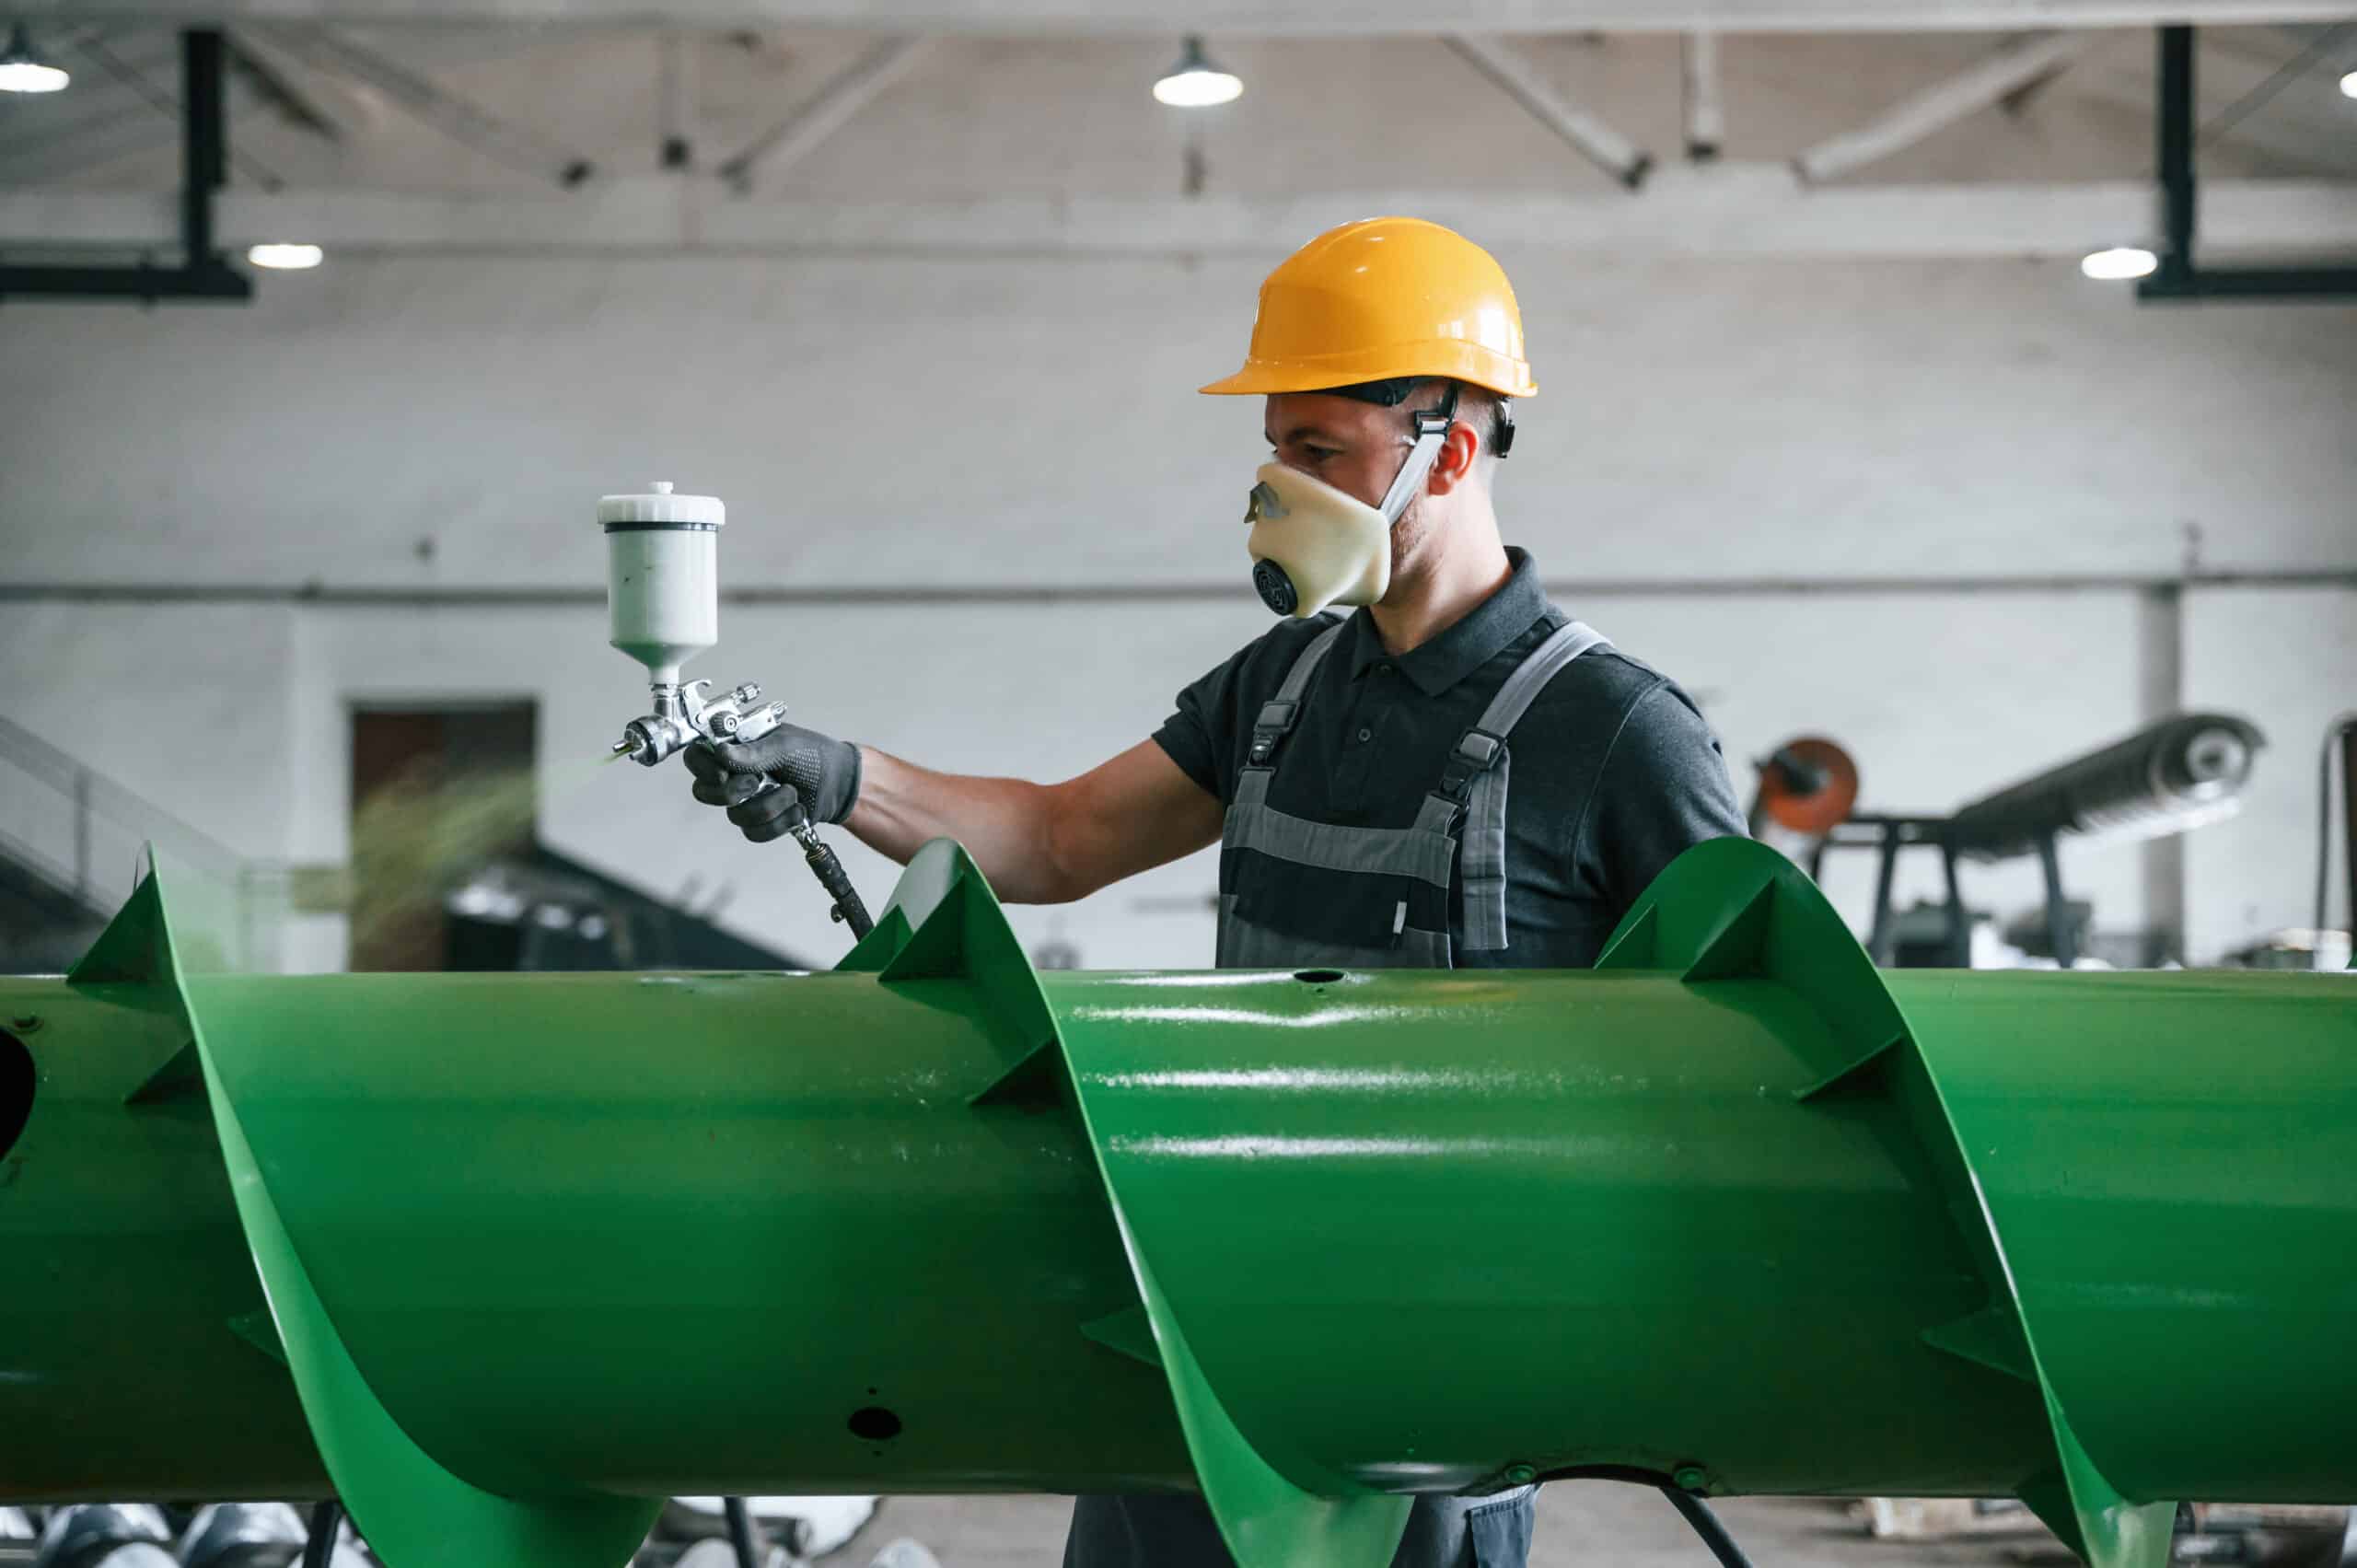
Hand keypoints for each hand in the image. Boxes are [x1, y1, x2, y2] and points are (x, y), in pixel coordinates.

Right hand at [684, 722, 862, 842]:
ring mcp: (746, 800)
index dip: (702, 768)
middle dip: (735, 792)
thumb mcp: (785, 746)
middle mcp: (734, 775)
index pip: (697, 757)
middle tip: (760, 780)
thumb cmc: (813, 755)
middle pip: (704, 793)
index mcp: (735, 748)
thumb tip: (720, 752)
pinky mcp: (760, 822)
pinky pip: (754, 833)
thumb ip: (753, 752)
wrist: (841, 784)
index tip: (723, 773)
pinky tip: (796, 810)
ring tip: (793, 792)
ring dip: (770, 806)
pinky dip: (780, 823)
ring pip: (735, 816)